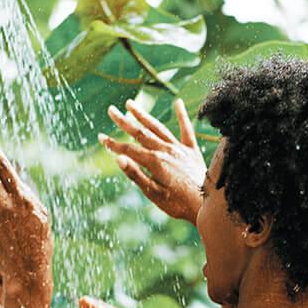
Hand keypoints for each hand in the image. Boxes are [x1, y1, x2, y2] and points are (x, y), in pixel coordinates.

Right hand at [102, 97, 206, 222]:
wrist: (207, 205)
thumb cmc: (178, 204)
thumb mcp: (153, 193)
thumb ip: (136, 174)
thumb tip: (118, 159)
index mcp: (154, 161)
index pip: (129, 150)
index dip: (113, 144)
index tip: (100, 137)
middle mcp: (166, 150)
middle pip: (141, 133)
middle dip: (124, 121)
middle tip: (111, 110)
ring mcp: (179, 149)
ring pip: (158, 128)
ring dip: (143, 115)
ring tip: (131, 104)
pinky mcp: (191, 151)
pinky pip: (186, 130)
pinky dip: (182, 115)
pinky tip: (178, 102)